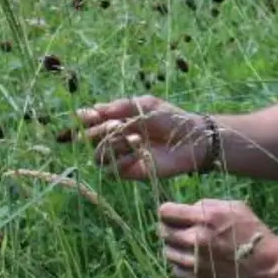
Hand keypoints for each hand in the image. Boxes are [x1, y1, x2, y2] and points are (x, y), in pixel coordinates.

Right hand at [76, 95, 209, 180]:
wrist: (192, 138)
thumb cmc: (172, 118)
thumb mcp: (148, 105)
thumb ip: (123, 106)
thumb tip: (96, 108)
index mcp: (118, 120)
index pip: (92, 120)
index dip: (85, 118)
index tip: (89, 115)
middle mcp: (116, 138)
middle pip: (90, 138)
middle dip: (99, 131)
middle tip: (117, 125)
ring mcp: (122, 156)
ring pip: (97, 156)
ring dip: (111, 145)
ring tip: (134, 137)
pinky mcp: (130, 172)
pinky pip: (112, 171)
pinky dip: (121, 160)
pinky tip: (137, 150)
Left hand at [159, 199, 277, 277]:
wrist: (268, 266)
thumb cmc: (254, 232)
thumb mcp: (235, 207)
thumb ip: (208, 205)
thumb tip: (188, 209)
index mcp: (206, 218)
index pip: (166, 212)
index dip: (167, 211)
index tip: (173, 213)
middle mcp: (196, 240)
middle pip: (163, 232)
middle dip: (169, 228)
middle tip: (180, 229)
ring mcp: (195, 262)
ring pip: (167, 252)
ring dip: (175, 247)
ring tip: (188, 246)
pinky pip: (176, 270)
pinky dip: (181, 264)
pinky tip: (194, 260)